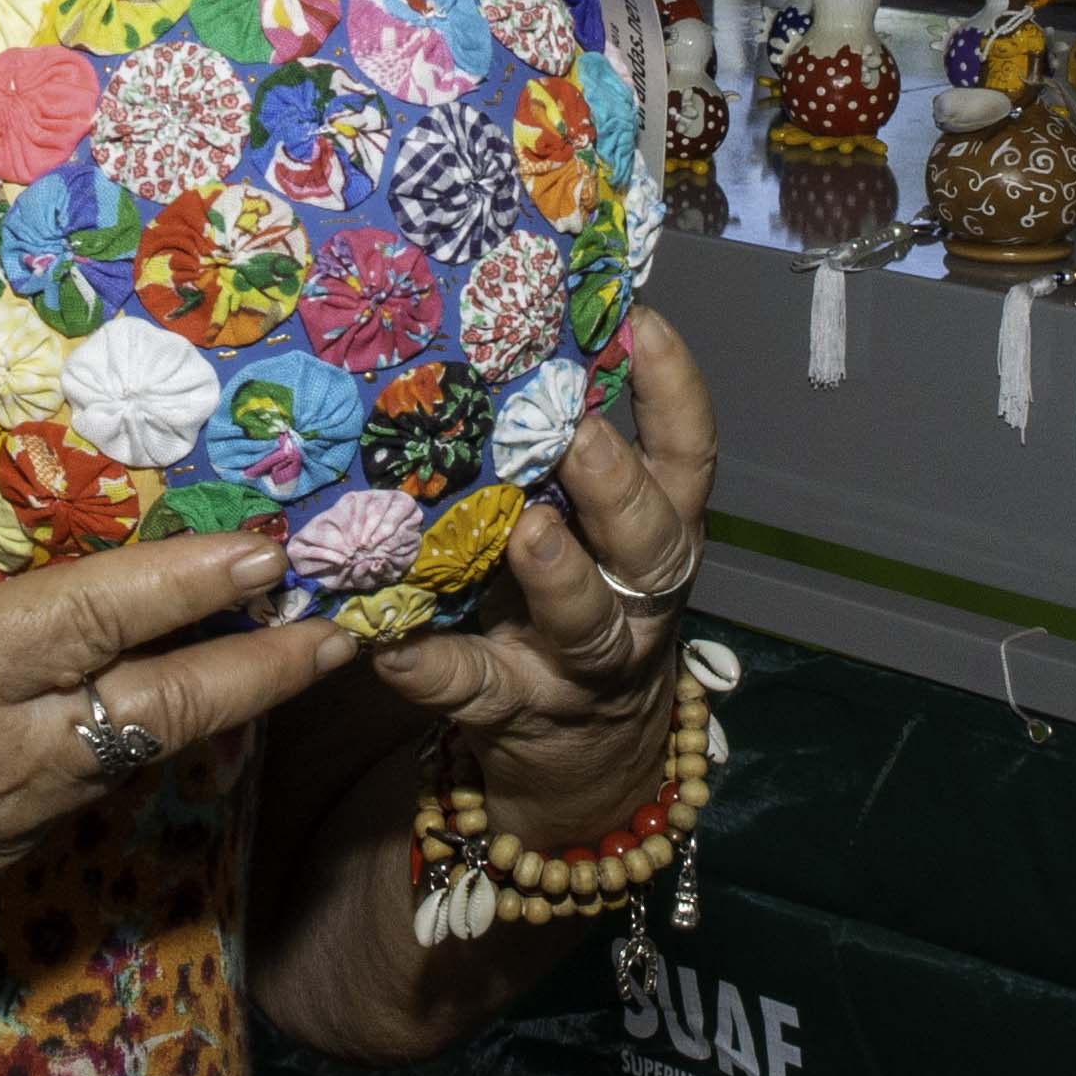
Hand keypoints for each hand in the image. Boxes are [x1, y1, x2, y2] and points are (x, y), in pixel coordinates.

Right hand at [0, 430, 340, 1019]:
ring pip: (141, 754)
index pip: (93, 621)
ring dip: (224, 708)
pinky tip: (175, 712)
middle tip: (349, 630)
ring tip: (296, 660)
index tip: (270, 552)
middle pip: (163, 709)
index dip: (189, 586)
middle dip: (265, 671)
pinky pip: (93, 788)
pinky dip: (149, 744)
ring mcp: (7, 817)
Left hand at [368, 310, 717, 843]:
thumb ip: (564, 458)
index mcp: (661, 533)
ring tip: (528, 534)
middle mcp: (638, 596)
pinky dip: (429, 665)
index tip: (645, 322)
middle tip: (581, 435)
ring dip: (559, 577)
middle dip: (618, 488)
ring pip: (586, 622)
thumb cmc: (578, 592)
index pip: (688, 458)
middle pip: (652, 542)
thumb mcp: (591, 528)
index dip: (676, 392)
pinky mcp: (510, 707)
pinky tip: (387, 641)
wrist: (585, 754)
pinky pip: (470, 686)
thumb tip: (507, 341)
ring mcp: (580, 661)